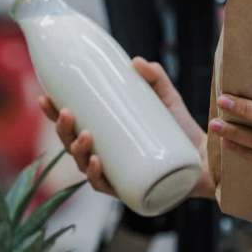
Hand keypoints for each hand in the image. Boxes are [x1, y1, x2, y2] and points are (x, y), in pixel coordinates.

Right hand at [39, 56, 215, 199]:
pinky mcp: (131, 190)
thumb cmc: (182, 131)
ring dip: (78, 151)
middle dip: (63, 130)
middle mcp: (106, 158)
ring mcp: (116, 175)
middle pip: (72, 146)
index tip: (44, 96)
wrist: (207, 160)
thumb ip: (155, 78)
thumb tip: (135, 61)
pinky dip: (98, 176)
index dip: (53, 114)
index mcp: (106, 137)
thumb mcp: (167, 99)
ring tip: (85, 135)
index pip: (72, 126)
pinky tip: (96, 163)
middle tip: (67, 113)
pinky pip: (107, 187)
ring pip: (85, 166)